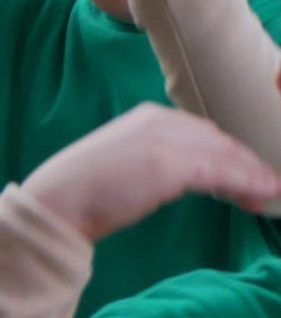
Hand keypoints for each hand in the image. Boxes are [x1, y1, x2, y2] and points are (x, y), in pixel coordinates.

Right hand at [22, 104, 280, 241]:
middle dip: (251, 166)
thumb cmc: (90, 190)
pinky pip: (219, 172)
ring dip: (255, 176)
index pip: (207, 133)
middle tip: (270, 190)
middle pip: (221, 142)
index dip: (236, 157)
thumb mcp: (132, 165)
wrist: (58, 200)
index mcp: (148, 116)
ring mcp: (163, 139)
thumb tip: (202, 177)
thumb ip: (165, 162)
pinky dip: (246, 183)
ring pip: (225, 155)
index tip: (255, 179)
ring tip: (271, 195)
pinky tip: (262, 195)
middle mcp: (158, 120)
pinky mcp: (167, 163)